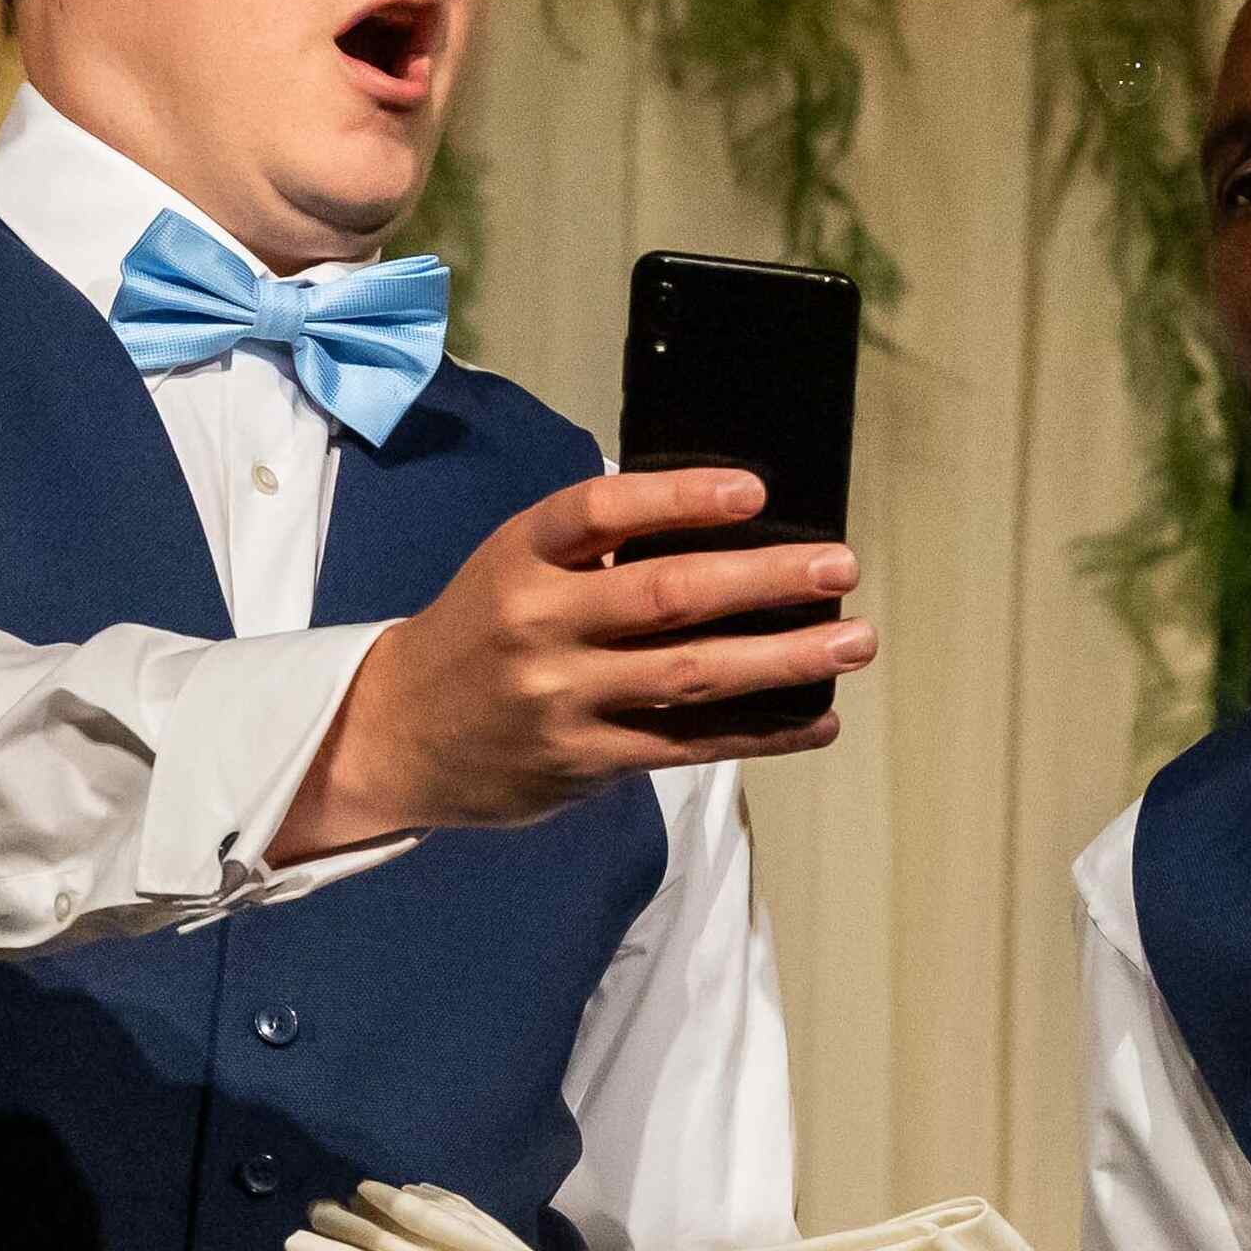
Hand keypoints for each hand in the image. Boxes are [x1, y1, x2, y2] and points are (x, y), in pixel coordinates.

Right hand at [276, 470, 873, 857]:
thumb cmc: (481, 633)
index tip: (756, 491)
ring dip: (784, 658)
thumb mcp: (513, 568)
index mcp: (520, 557)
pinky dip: (760, 733)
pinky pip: (688, 745)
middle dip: (765, 578)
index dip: (680, 498)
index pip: (601, 513)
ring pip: (690, 674)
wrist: (396, 734)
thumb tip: (725, 532)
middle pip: (666, 595)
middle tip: (840, 567)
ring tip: (853, 643)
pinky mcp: (585, 759)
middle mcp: (539, 624)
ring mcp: (563, 698)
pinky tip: (817, 720)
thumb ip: (595, 553)